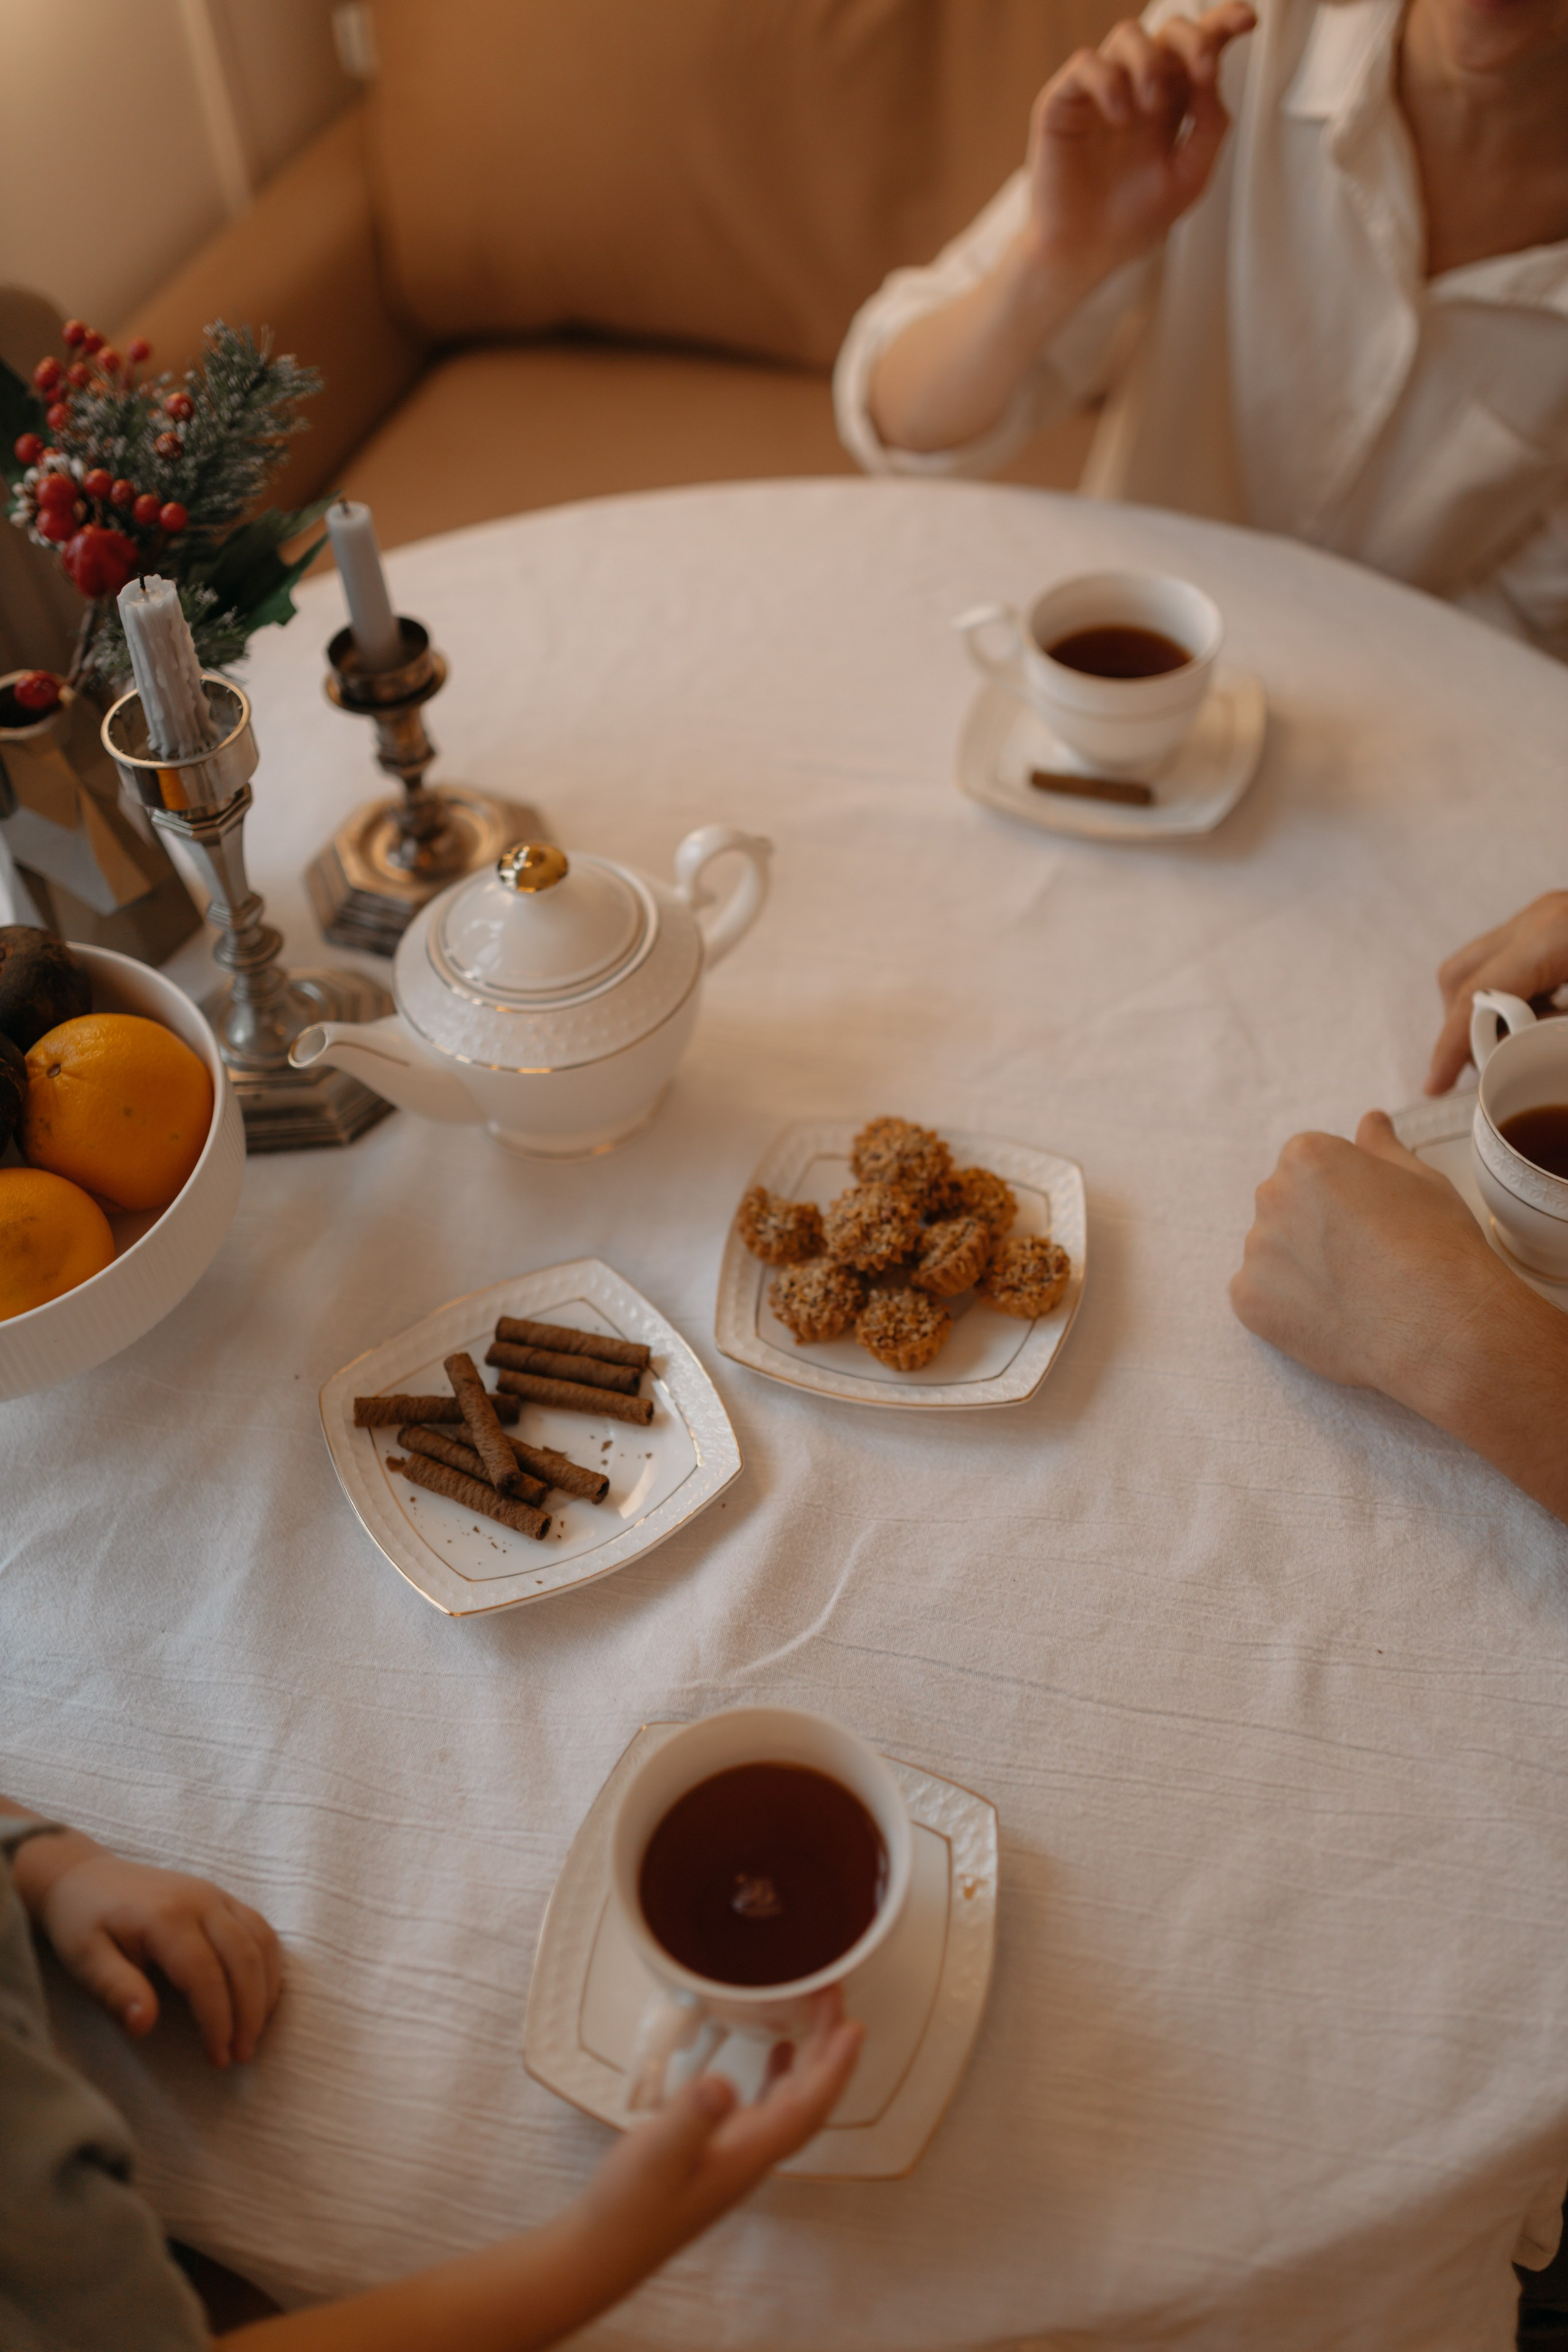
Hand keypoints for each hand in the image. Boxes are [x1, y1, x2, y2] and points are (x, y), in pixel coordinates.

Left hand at [14, 1832, 281, 2066]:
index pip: (206, 1975)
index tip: (217, 2058)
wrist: (84, 1876)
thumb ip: (116, 1991)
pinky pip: (261, 1929)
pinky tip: (260, 1996)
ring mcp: (216, 1895)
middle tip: (242, 2055)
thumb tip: (144, 2026)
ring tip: (254, 2032)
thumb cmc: (82, 1922)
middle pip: (244, 1958)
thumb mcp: (85, 1959)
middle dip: (249, 2012)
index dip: (217, 2020)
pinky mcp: (222, 1896)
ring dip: (266, 1991)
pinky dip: (269, 1966)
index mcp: (166, 1917)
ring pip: (262, 1942)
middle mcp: (201, 1900)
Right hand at [574, 1991, 863, 2278]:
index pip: (807, 2107)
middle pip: (808, 2097)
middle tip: (835, 1999)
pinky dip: (780, 2074)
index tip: (853, 2027)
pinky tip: (777, 2052)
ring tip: (816, 2015)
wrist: (605, 2248)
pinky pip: (767, 2104)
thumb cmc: (630, 2206)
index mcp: (749, 2153)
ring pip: (791, 2099)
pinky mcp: (720, 2148)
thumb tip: (723, 2082)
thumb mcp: (657, 2153)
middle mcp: (753, 2153)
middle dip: (827, 2049)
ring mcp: (738, 2152)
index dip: (834, 2067)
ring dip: (810, 2058)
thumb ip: (691, 2117)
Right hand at [1023, 3, 1255, 283]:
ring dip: (1149, 61)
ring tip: (1152, 105)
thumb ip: (1209, 125)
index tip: (1247, 22)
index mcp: (1172, 102)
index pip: (1200, 49)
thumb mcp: (1190, 176)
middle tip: (1203, 69)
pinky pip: (1087, 64)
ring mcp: (1101, 92)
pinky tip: (1120, 116)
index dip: (1224, 24)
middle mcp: (1138, 88)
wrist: (1086, 253)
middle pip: (1167, 31)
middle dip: (1192, 38)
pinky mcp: (1064, 102)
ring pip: (1127, 35)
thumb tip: (1211, 76)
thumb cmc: (1135, 219)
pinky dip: (1108, 80)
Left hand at [1229, 1111, 1506, 1406]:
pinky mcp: (1248, 1301)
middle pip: (1285, 1205)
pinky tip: (1332, 1315)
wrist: (1439, 1328)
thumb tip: (1370, 1123)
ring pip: (1273, 1253)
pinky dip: (1289, 1307)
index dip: (1342, 1193)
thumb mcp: (1422, 1180)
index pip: (1308, 1164)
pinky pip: (1260, 1297)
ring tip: (1353, 1291)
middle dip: (1315, 1225)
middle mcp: (1271, 1196)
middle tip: (1364, 1256)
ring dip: (1301, 1266)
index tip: (1369, 1217)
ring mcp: (1255, 1251)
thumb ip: (1381, 1148)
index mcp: (1306, 1158)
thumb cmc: (1439, 1249)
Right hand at [1426, 890, 1567, 1093]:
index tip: (1436, 1085)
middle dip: (1460, 1025)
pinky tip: (1541, 1019)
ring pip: (1478, 967)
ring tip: (1521, 1043)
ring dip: (1486, 1012)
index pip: (1476, 993)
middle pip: (1459, 974)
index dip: (1451, 1044)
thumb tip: (1506, 1058)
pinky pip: (1508, 963)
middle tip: (1483, 1065)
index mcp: (1552, 936)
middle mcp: (1538, 919)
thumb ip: (1551, 1036)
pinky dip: (1511, 998)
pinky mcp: (1552, 924)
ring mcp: (1544, 917)